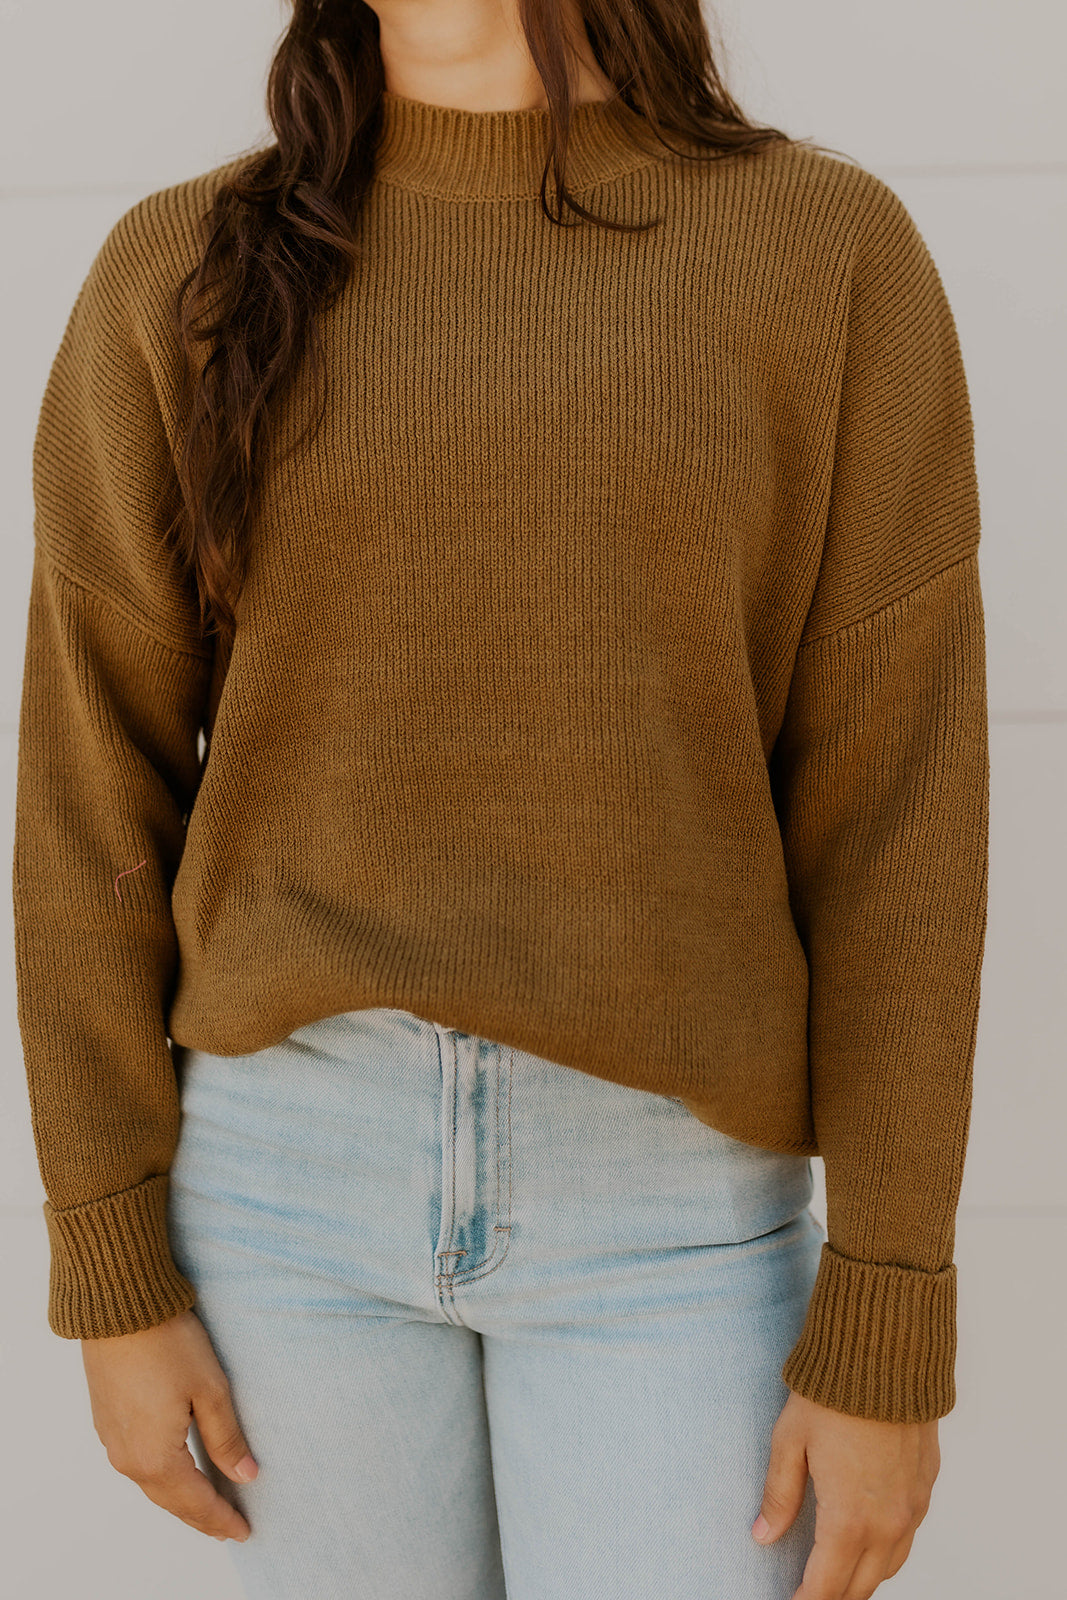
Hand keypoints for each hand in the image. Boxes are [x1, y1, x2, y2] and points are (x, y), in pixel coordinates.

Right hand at [81, 1307, 257, 1543]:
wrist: (118, 1307)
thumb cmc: (167, 1343)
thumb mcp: (209, 1390)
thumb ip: (226, 1438)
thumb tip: (245, 1475)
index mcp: (155, 1458)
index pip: (195, 1502)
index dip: (221, 1519)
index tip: (244, 1531)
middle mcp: (127, 1459)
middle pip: (171, 1501)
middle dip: (201, 1516)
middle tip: (227, 1528)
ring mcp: (112, 1440)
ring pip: (152, 1484)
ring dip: (180, 1499)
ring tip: (206, 1506)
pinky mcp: (106, 1421)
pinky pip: (137, 1464)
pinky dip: (161, 1477)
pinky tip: (175, 1473)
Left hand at [753, 1388, 939, 1598]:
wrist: (887, 1355)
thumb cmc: (833, 1393)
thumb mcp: (789, 1442)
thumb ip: (778, 1496)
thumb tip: (763, 1535)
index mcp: (849, 1518)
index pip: (826, 1586)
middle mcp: (888, 1522)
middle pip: (861, 1586)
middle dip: (834, 1596)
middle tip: (810, 1594)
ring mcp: (913, 1506)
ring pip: (890, 1567)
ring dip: (863, 1578)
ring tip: (836, 1577)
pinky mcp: (926, 1486)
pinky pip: (908, 1536)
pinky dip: (888, 1550)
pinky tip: (869, 1540)